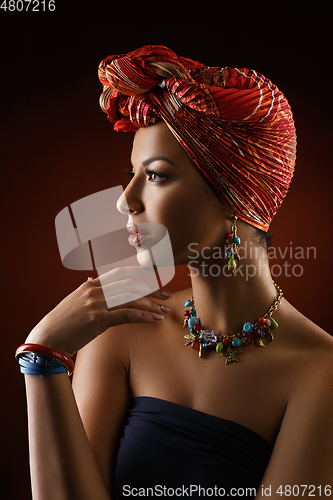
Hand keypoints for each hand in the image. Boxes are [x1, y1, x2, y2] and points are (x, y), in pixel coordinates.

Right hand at [25, 266, 170, 357]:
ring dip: (151, 304)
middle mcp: (94, 290)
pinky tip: (155, 319)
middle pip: (130, 284)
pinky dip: (144, 316)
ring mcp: (96, 303)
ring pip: (131, 298)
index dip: (139, 274)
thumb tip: (93, 279)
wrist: (47, 339)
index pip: (120, 273)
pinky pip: (127, 314)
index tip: (154, 280)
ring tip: (165, 310)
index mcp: (90, 285)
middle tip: (166, 295)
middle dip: (151, 289)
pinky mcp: (98, 318)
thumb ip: (87, 290)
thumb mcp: (74, 301)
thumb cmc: (62, 324)